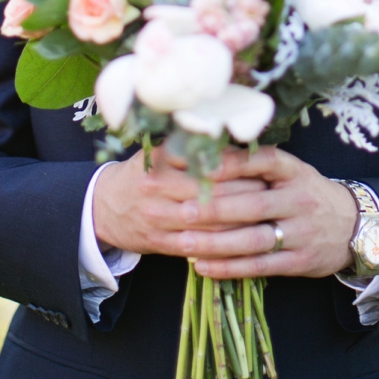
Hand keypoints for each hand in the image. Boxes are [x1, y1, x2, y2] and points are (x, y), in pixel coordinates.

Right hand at [92, 144, 267, 255]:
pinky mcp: (161, 243)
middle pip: (211, 191)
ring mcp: (159, 218)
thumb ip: (190, 144)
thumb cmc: (143, 173)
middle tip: (273, 189)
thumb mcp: (159, 151)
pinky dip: (224, 244)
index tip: (264, 163)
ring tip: (267, 214)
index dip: (239, 164)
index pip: (207, 161)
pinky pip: (198, 246)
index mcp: (161, 160)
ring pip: (208, 222)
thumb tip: (234, 132)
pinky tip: (246, 240)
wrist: (105, 207)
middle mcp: (158, 188)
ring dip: (240, 221)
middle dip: (246, 192)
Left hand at [183, 147, 357, 279]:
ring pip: (253, 240)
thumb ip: (256, 165)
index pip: (264, 162)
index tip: (200, 165)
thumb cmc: (307, 193)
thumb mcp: (292, 171)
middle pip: (253, 205)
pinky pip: (259, 266)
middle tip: (181, 209)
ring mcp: (300, 233)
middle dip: (214, 209)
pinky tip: (202, 266)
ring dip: (216, 243)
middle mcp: (298, 201)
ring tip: (183, 242)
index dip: (232, 164)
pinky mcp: (298, 262)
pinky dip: (229, 268)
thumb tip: (207, 154)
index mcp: (294, 172)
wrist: (353, 226)